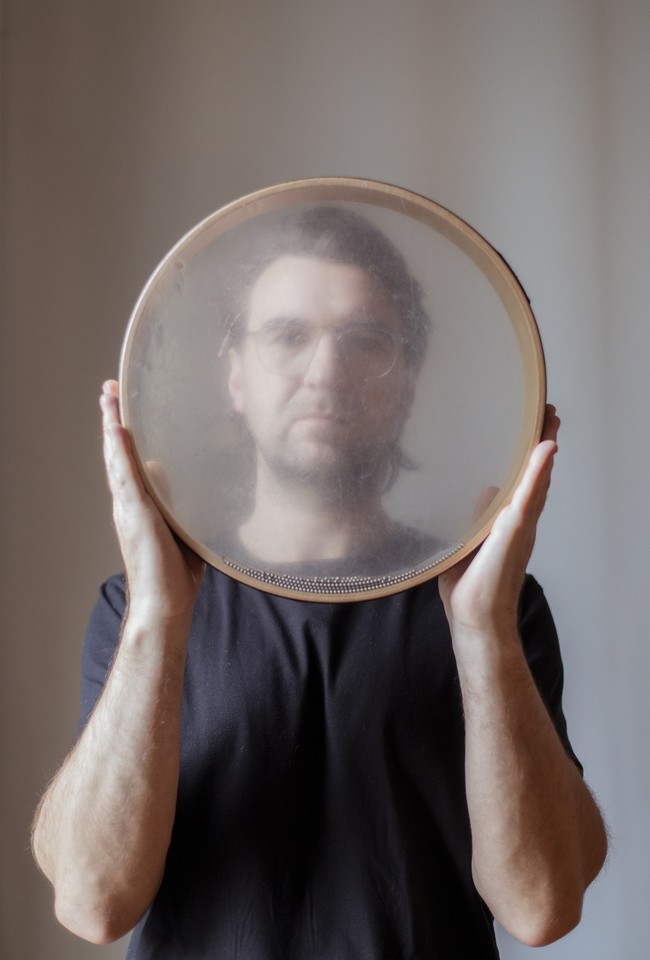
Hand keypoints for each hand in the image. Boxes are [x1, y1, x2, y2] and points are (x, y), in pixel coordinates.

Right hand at [100, 380, 203, 620]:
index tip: (120, 407)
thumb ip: (174, 500)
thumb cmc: (175, 573)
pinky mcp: (135, 515)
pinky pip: (125, 475)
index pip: (128, 461)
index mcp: (138, 505)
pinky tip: (116, 428)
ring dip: (112, 426)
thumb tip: (167, 473)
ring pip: (116, 458)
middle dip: (112, 420)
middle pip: (116, 453)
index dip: (122, 434)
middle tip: (109, 389)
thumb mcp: (179, 526)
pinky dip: (119, 450)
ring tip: (108, 397)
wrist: (165, 603)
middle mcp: (127, 503)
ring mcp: (128, 508)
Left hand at [438, 405, 559, 638]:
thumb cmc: (472, 588)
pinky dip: (538, 471)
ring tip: (550, 418)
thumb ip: (479, 517)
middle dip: (544, 444)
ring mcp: (519, 525)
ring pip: (536, 479)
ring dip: (544, 448)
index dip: (533, 456)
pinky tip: (545, 448)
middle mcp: (520, 522)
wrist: (475, 618)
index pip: (525, 482)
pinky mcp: (513, 530)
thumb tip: (486, 492)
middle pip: (537, 475)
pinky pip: (527, 494)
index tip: (538, 429)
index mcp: (510, 524)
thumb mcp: (470, 542)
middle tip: (550, 412)